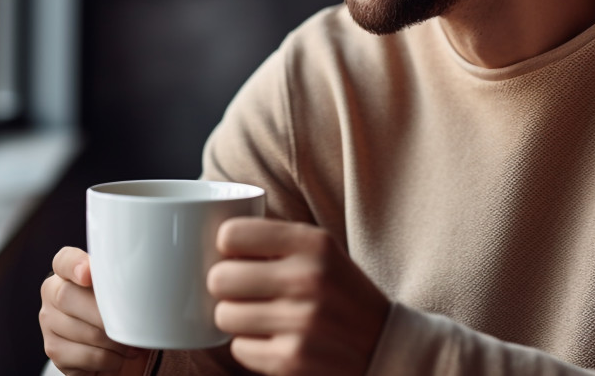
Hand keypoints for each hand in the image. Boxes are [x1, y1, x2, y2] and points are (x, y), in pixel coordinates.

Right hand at [40, 246, 150, 374]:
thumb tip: (140, 277)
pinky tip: (117, 356)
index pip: (63, 260)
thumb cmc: (118, 311)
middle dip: (104, 314)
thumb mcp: (120, 290)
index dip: (74, 265)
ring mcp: (49, 323)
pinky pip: (86, 356)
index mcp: (67, 272)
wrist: (112, 347)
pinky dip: (110, 360)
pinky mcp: (55, 351)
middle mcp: (52, 294)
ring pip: (82, 331)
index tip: (88, 273)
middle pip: (68, 297)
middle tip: (129, 324)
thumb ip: (121, 279)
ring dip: (115, 342)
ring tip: (129, 343)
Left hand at [208, 218, 389, 375]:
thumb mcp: (321, 251)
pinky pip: (239, 348)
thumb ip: (273, 238)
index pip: (231, 234)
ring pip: (223, 315)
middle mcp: (308, 279)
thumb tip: (209, 235)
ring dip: (234, 318)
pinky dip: (250, 346)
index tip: (237, 256)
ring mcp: (301, 322)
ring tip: (258, 315)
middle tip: (241, 290)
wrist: (385, 346)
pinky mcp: (292, 360)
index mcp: (313, 243)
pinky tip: (272, 339)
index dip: (227, 248)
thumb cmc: (339, 292)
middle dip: (224, 286)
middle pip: (219, 278)